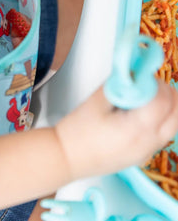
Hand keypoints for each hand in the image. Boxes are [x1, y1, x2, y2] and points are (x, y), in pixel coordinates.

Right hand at [54, 81, 177, 180]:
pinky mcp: (141, 156)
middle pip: (176, 114)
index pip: (163, 101)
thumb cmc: (76, 133)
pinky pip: (162, 135)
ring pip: (173, 125)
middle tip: (147, 84)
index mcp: (136, 129)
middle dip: (166, 93)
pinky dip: (160, 120)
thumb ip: (118, 85)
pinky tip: (139, 114)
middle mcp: (147, 143)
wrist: (65, 158)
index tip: (141, 76)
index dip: (155, 83)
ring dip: (165, 107)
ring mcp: (146, 152)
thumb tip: (131, 75)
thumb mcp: (96, 101)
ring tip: (143, 98)